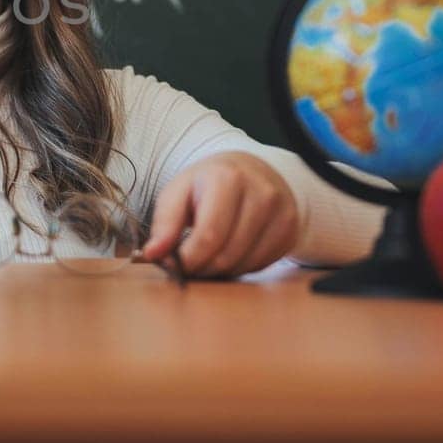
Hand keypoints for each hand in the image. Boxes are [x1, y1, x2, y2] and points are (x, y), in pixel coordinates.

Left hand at [139, 151, 300, 278]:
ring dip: (220, 271)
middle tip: (188, 265)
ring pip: (244, 264)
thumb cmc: (209, 183)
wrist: (251, 171)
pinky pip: (261, 266)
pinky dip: (240, 267)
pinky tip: (229, 252)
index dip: (188, 260)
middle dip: (201, 268)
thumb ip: (164, 223)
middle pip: (226, 255)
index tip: (174, 265)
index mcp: (228, 178)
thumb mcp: (179, 192)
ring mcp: (281, 213)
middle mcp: (261, 193)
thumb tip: (153, 254)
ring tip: (207, 257)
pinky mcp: (290, 230)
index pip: (209, 236)